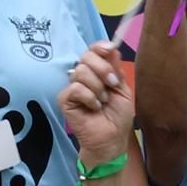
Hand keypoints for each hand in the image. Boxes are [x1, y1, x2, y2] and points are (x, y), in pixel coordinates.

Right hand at [59, 45, 134, 163]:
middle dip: (103, 69)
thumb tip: (112, 47)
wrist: (112, 139)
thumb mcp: (122, 89)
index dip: (99, 47)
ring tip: (103, 102)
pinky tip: (94, 108)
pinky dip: (89, 98)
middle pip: (86, 56)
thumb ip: (115, 69)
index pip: (92, 50)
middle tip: (112, 85)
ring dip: (98, 88)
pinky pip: (75, 88)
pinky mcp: (64, 100)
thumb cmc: (117, 116)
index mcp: (96, 71)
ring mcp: (72, 87)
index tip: (110, 49)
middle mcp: (82, 76)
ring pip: (81, 71)